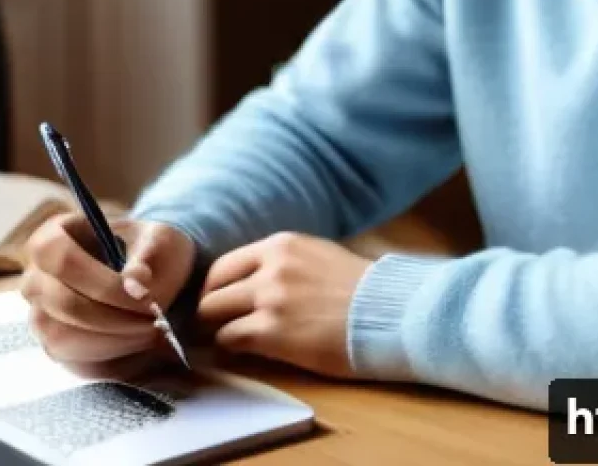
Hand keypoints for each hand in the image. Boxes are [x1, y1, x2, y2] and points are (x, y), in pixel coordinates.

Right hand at [21, 214, 195, 379]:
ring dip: (113, 340)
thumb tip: (136, 280)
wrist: (152, 276)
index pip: (59, 258)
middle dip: (114, 317)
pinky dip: (111, 356)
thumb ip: (148, 255)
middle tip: (156, 319)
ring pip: (63, 339)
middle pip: (63, 304)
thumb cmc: (149, 250)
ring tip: (152, 330)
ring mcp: (41, 314)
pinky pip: (74, 361)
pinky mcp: (53, 345)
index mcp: (55, 235)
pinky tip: (140, 342)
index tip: (143, 294)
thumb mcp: (158, 240)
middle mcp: (37, 276)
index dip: (101, 281)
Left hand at [196, 232, 371, 377]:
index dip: (216, 288)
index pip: (224, 265)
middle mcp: (270, 267)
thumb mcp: (317, 256)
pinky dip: (229, 348)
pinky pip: (229, 340)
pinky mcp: (272, 332)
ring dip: (216, 331)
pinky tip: (242, 353)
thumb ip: (282, 262)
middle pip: (211, 290)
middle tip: (216, 327)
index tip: (220, 304)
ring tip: (227, 341)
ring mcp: (269, 299)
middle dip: (210, 311)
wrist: (387, 312)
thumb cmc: (359, 289)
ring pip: (212, 315)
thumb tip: (253, 280)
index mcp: (281, 245)